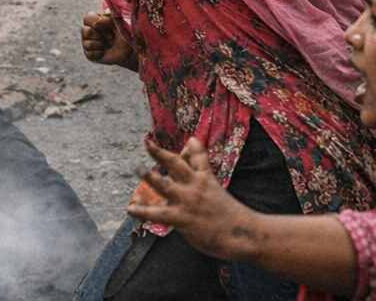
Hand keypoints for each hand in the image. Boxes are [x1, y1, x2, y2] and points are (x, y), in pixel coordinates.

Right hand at [81, 11, 138, 68]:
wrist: (127, 50)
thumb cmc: (123, 34)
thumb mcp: (118, 24)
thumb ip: (108, 19)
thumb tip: (97, 21)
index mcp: (94, 20)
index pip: (87, 18)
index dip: (98, 24)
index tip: (111, 28)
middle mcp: (88, 30)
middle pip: (84, 30)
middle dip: (98, 34)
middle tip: (110, 37)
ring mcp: (87, 42)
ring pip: (86, 43)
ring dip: (100, 44)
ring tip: (106, 44)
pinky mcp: (88, 53)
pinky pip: (90, 53)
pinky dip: (99, 53)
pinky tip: (103, 52)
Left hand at [129, 138, 254, 260]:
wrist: (244, 235)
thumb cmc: (235, 220)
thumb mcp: (222, 197)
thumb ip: (210, 190)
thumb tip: (199, 191)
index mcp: (207, 179)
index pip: (199, 157)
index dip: (193, 147)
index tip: (189, 140)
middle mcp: (195, 186)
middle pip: (175, 163)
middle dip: (160, 153)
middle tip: (147, 144)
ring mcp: (187, 200)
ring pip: (163, 183)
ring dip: (148, 175)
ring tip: (135, 166)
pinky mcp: (182, 218)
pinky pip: (157, 213)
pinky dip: (143, 211)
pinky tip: (131, 209)